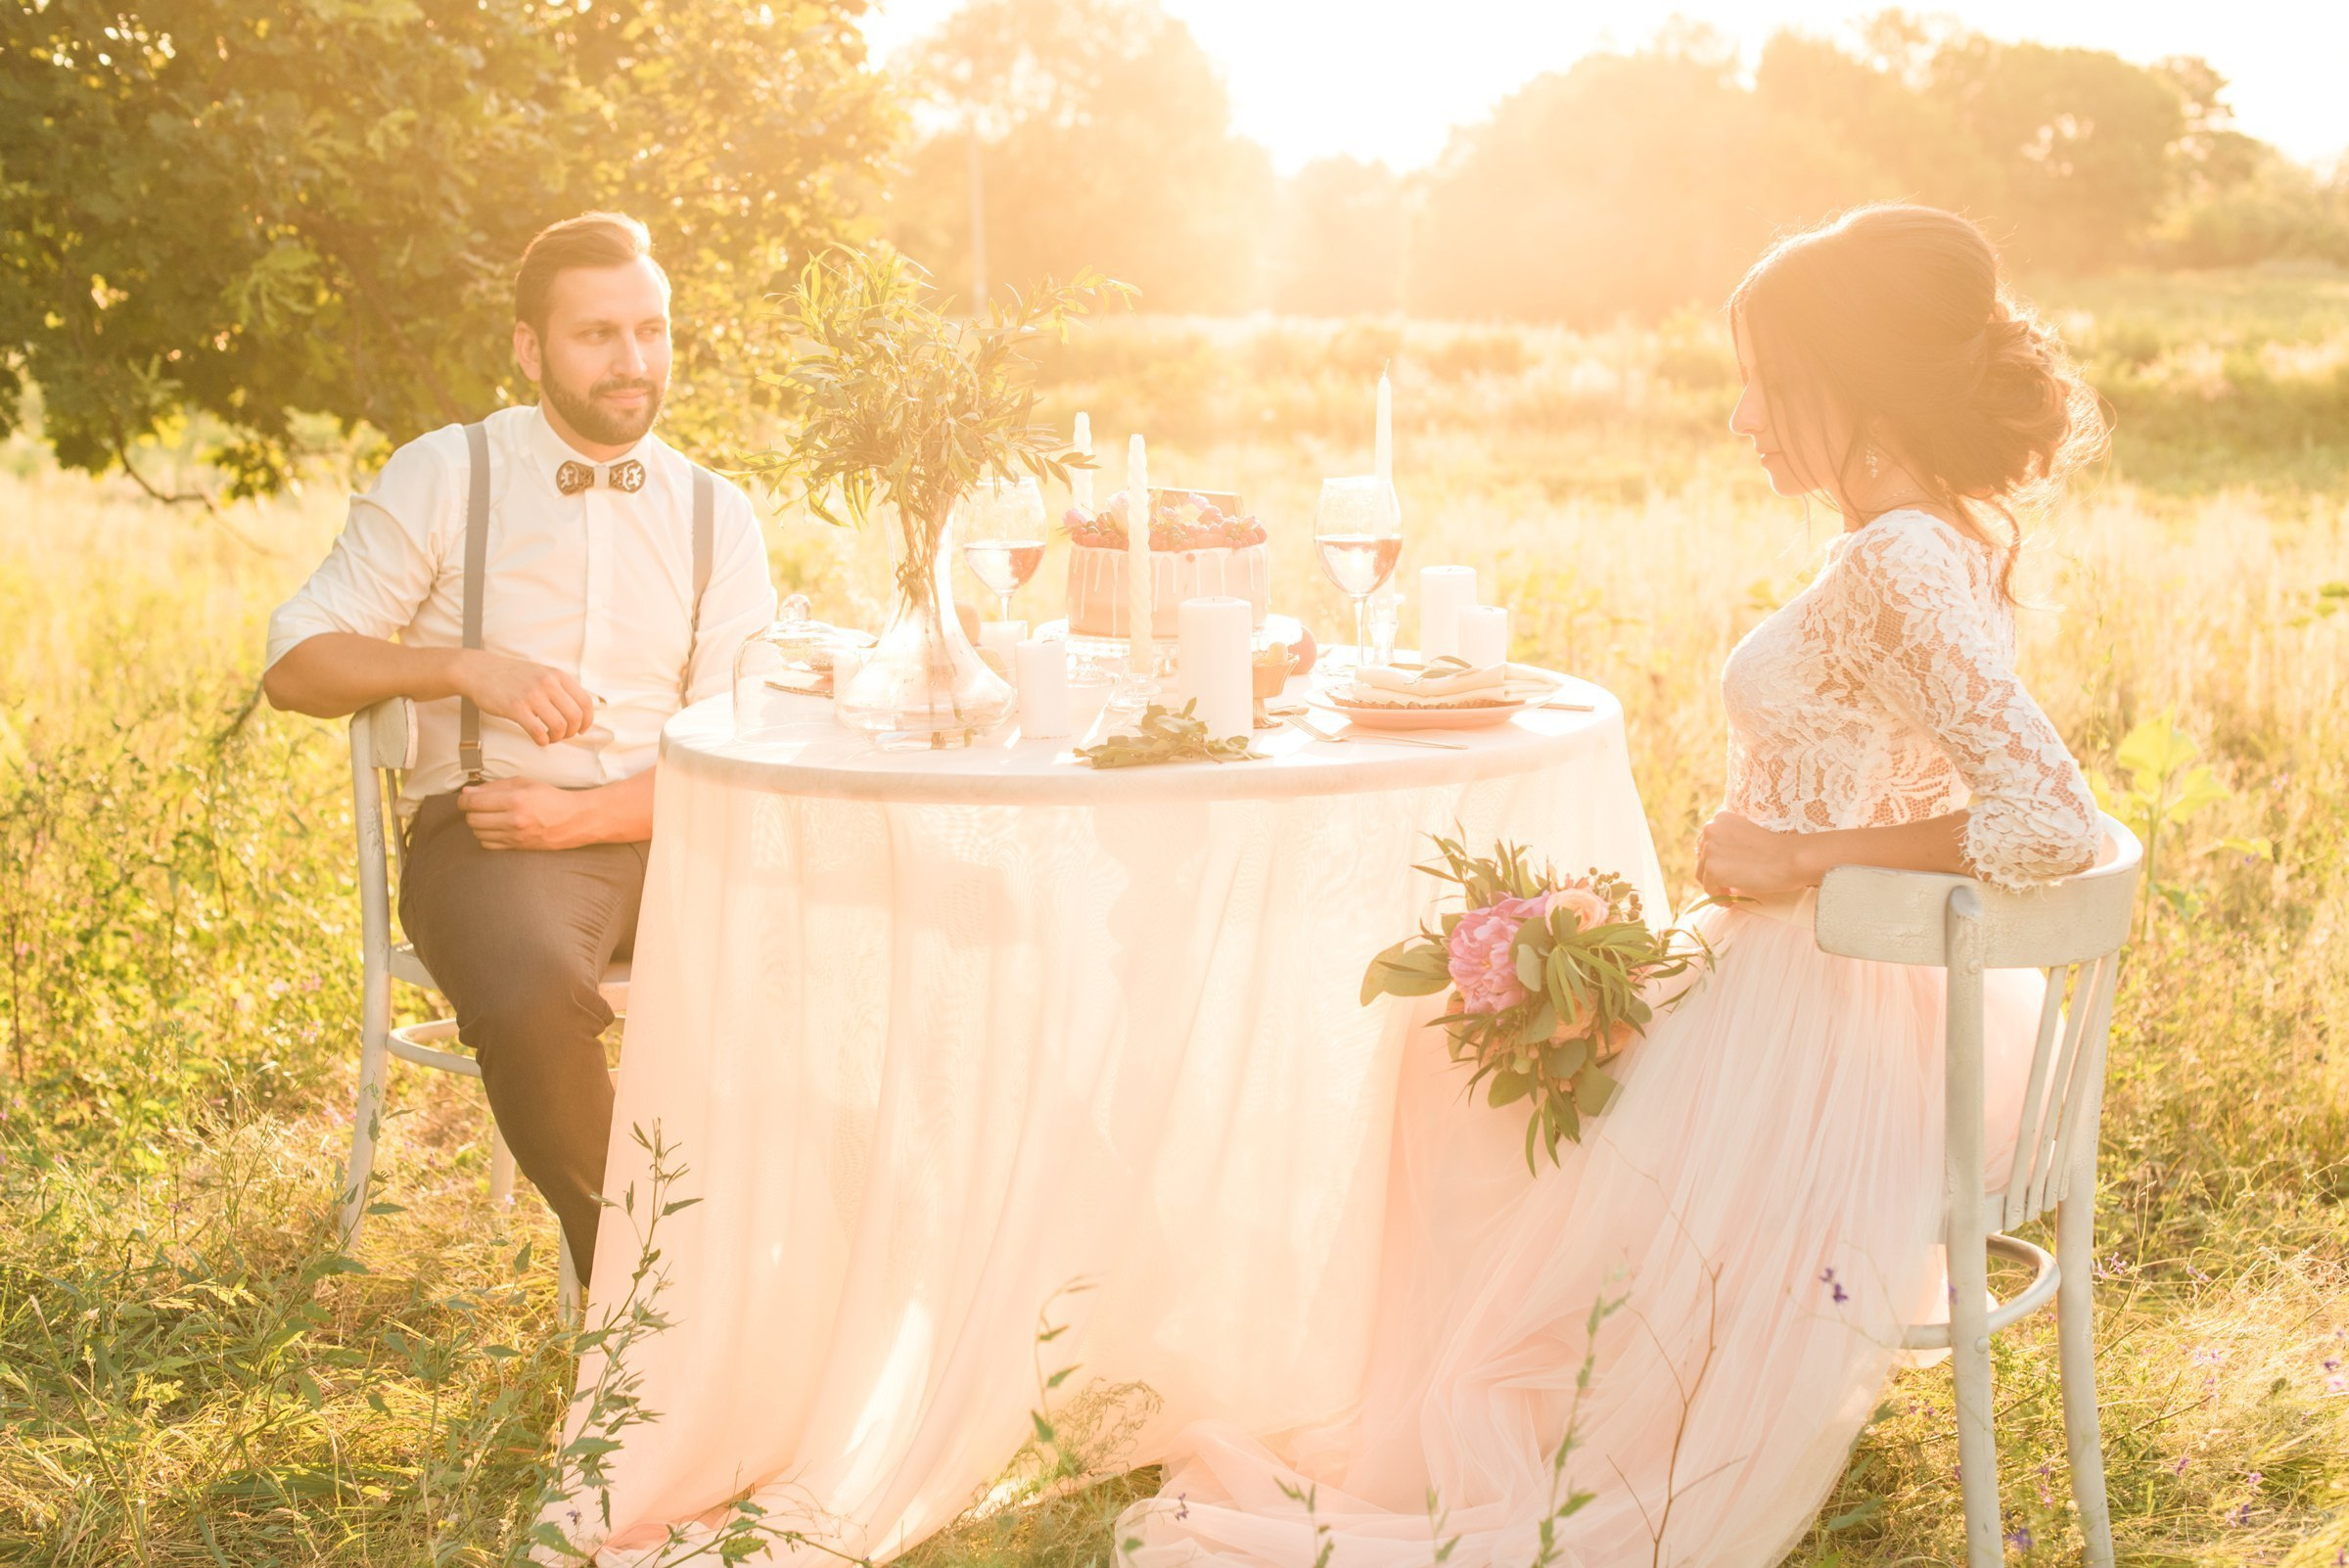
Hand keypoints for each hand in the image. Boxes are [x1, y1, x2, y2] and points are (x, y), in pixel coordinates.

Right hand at [453, 651, 595, 745]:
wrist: (479, 670)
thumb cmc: (511, 676)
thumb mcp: (541, 673)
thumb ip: (559, 688)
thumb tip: (579, 710)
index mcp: (557, 675)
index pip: (585, 702)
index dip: (587, 721)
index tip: (581, 729)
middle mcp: (548, 683)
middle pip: (575, 716)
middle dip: (572, 732)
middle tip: (563, 735)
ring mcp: (532, 695)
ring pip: (559, 726)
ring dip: (557, 738)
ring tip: (549, 738)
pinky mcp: (516, 707)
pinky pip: (539, 732)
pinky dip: (543, 741)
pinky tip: (539, 740)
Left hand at [460, 778, 587, 850]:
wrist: (574, 820)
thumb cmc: (550, 798)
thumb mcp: (525, 783)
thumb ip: (495, 786)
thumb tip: (468, 793)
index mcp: (516, 800)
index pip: (474, 802)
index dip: (464, 800)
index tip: (465, 798)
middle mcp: (514, 820)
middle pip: (472, 819)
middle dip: (470, 811)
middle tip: (478, 806)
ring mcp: (515, 836)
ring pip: (478, 832)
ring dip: (478, 824)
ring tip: (489, 816)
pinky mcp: (516, 847)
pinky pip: (487, 844)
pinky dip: (486, 836)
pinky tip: (495, 828)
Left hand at [1695, 810, 1811, 898]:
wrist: (1790, 859)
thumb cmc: (1777, 851)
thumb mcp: (1747, 837)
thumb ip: (1728, 843)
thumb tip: (1712, 863)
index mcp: (1721, 819)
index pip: (1707, 844)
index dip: (1717, 860)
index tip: (1730, 871)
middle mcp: (1711, 829)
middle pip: (1701, 859)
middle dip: (1713, 873)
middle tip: (1729, 886)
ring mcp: (1709, 849)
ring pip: (1702, 875)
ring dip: (1715, 886)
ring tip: (1731, 894)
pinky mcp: (1713, 868)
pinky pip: (1709, 889)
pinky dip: (1719, 898)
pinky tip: (1732, 901)